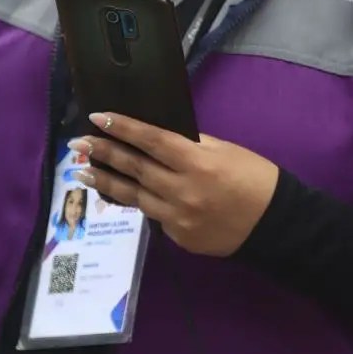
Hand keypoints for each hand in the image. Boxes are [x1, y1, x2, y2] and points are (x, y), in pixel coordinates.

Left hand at [73, 113, 279, 256]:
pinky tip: (125, 193)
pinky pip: (153, 215)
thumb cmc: (256, 178)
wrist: (274, 222)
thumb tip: (161, 141)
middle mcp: (182, 190)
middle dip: (104, 152)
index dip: (124, 128)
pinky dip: (140, 201)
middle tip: (79, 143)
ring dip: (107, 181)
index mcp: (199, 162)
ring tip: (84, 171)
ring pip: (133, 195)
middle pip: (135, 168)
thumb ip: (194, 147)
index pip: (152, 141)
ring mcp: (177, 216)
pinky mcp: (176, 236)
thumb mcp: (228, 152)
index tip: (98, 117)